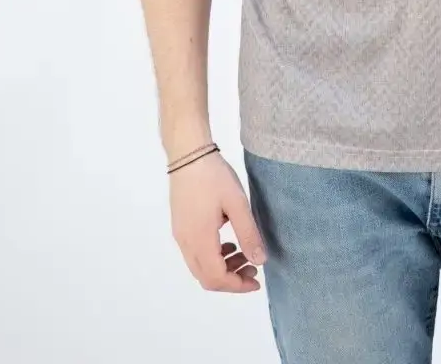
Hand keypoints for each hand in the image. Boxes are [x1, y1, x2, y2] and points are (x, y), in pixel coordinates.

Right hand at [169, 149, 268, 292]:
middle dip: (231, 279)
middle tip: (253, 269)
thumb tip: (260, 262)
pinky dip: (213, 256)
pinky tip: (228, 242)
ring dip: (222, 268)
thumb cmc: (214, 177)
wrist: (188, 154)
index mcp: (200, 240)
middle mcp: (186, 243)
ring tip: (243, 254)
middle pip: (206, 278)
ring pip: (200, 266)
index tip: (257, 280)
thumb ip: (248, 234)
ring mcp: (180, 234)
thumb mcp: (237, 204)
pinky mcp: (180, 225)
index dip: (237, 286)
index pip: (216, 278)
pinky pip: (195, 253)